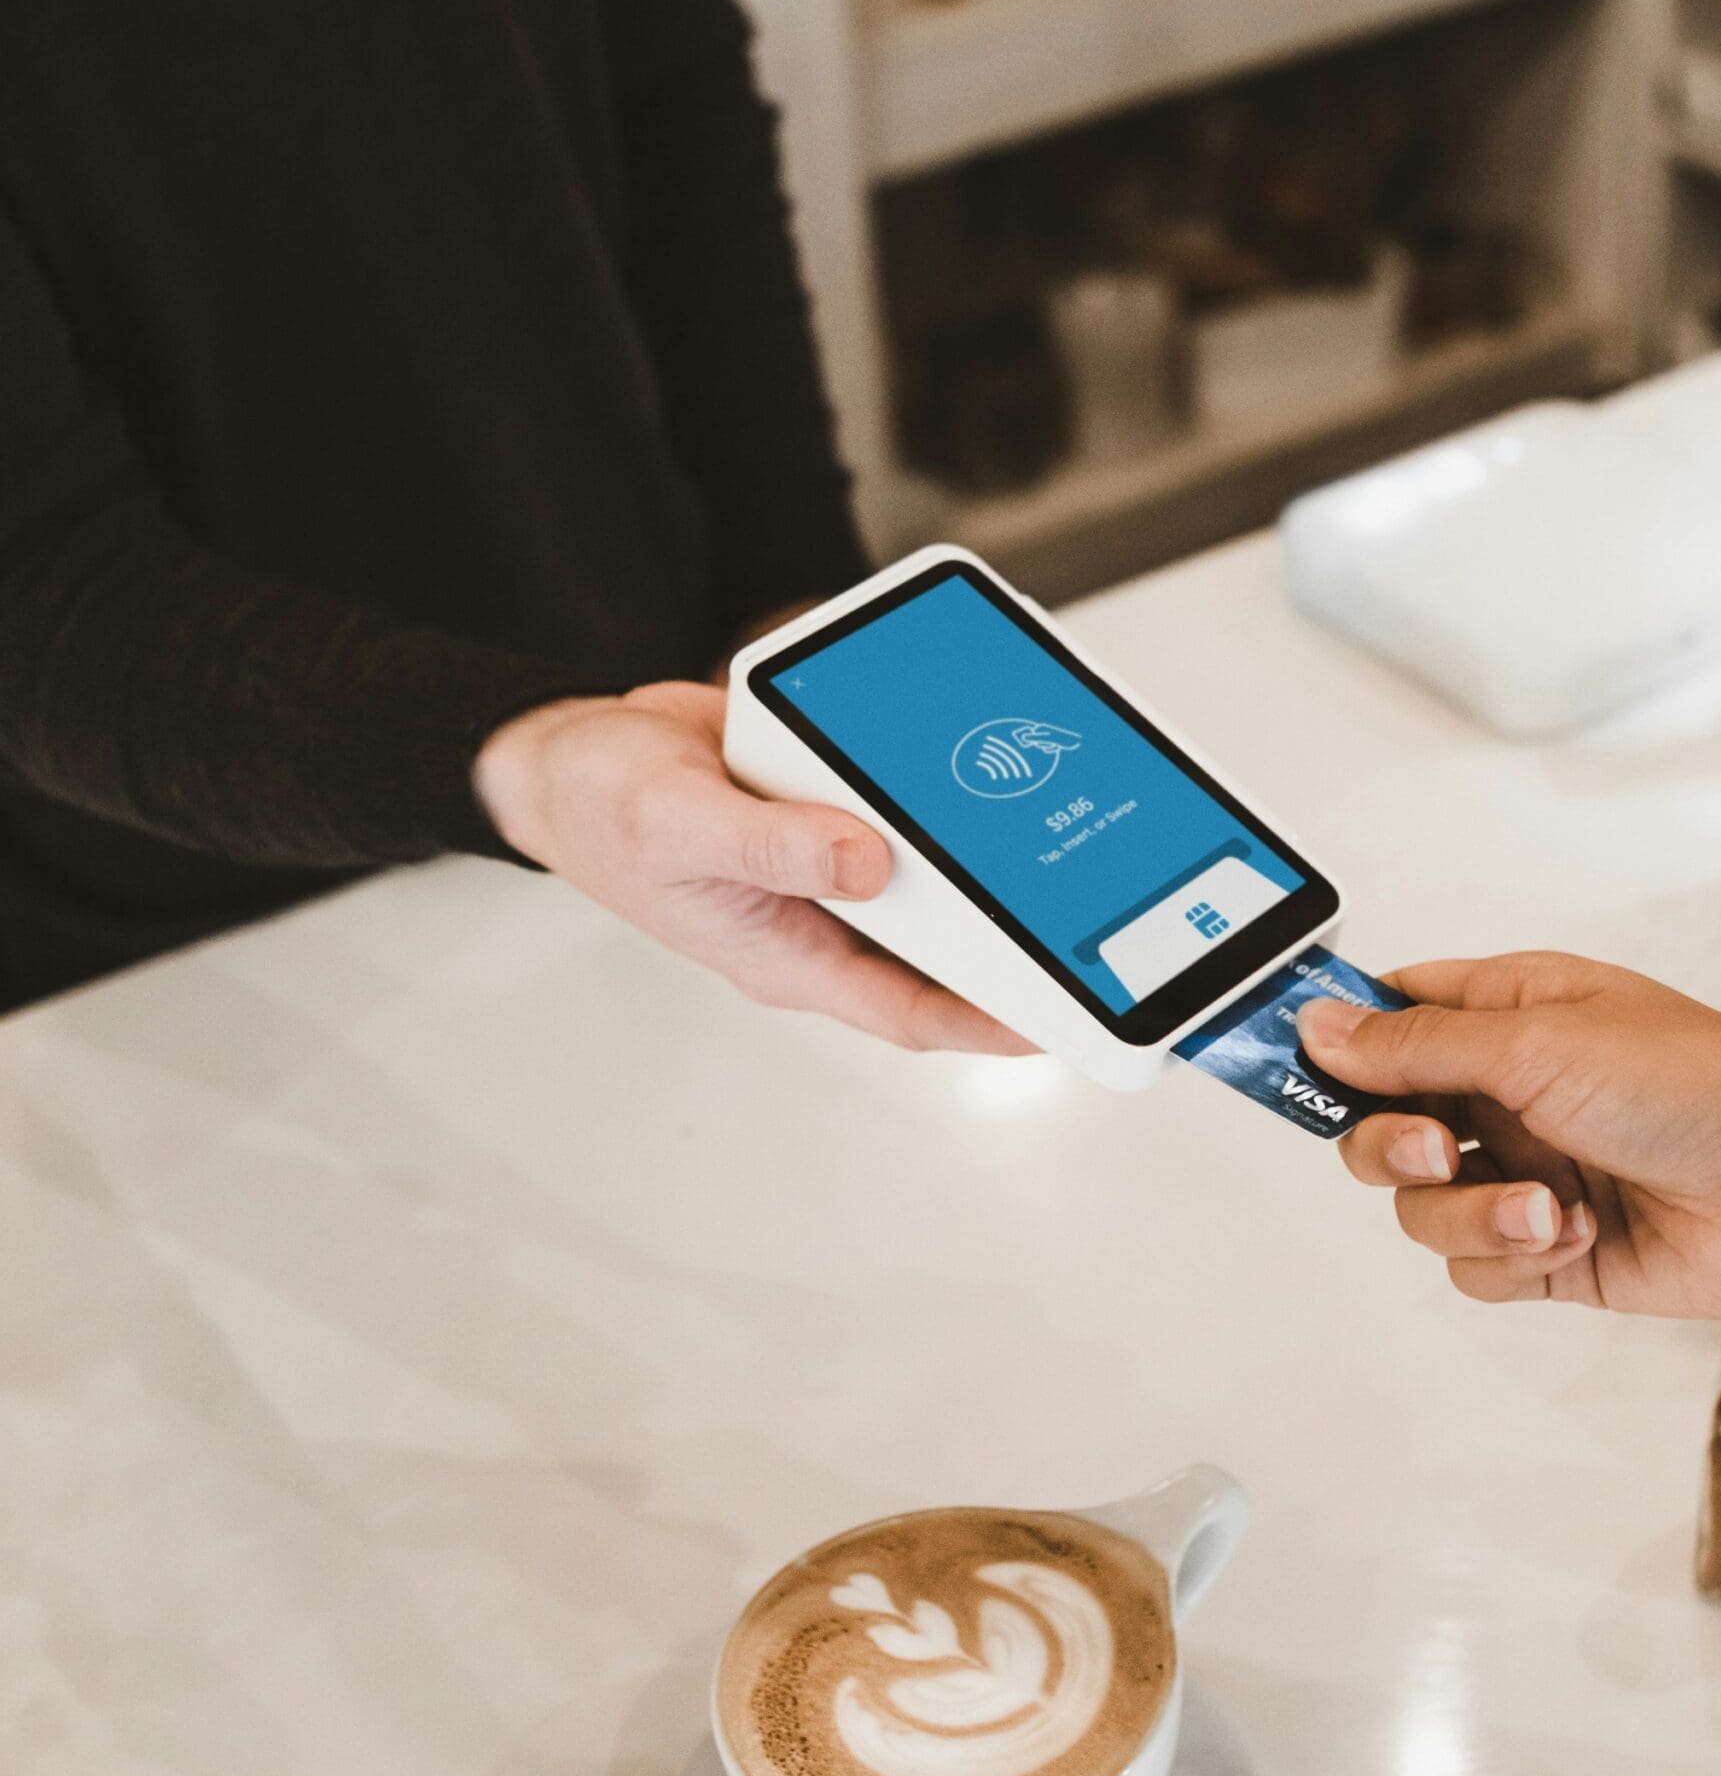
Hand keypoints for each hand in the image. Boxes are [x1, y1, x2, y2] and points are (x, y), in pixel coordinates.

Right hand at [474, 682, 1028, 1054]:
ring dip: (986, 865)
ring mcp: (832, 864)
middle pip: (941, 951)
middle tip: (1094, 926)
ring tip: (1063, 845)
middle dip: (1015, 946)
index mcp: (789, 954)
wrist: (570, 752)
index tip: (1061, 1021)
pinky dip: (942, 794)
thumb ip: (774, 846)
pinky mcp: (835, 806)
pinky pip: (903, 811)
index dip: (988, 1024)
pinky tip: (985, 768)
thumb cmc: (602, 808)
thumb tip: (868, 860)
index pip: (909, 1011)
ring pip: (931, 879)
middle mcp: (823, 918)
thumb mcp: (678, 824)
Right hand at [1297, 954, 1720, 1318]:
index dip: (1335, 1043)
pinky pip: (1472, 1268)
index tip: (1285, 1064)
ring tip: (1546, 1206)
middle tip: (1438, 1150)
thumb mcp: (1539, 1044)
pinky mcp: (1552, 1252)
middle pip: (1382, 1126)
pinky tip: (1572, 1235)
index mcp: (1507, 1015)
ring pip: (1421, 1209)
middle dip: (1394, 1149)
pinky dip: (1508, 1258)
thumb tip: (1318, 1025)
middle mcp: (1509, 1092)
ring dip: (1472, 1215)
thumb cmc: (1703, 1085)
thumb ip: (1415, 1046)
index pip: (1386, 1019)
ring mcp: (1528, 1172)